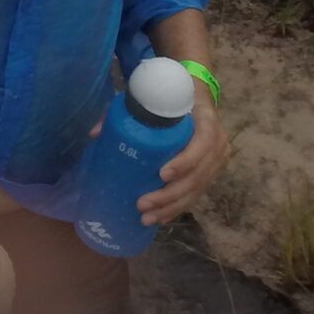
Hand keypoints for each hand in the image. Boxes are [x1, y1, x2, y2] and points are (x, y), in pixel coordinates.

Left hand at [139, 82, 227, 228]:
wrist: (197, 95)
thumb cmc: (173, 95)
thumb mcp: (155, 95)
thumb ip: (127, 109)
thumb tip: (96, 133)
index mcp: (207, 120)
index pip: (203, 144)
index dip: (185, 162)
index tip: (161, 174)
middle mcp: (218, 144)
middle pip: (198, 176)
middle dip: (170, 195)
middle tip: (143, 204)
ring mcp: (216, 161)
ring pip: (197, 190)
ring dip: (172, 207)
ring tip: (147, 218)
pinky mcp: (212, 173)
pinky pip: (197, 194)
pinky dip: (178, 207)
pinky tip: (162, 217)